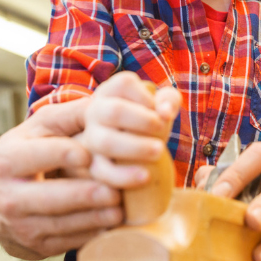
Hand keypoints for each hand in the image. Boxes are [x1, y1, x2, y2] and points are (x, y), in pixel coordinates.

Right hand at [0, 98, 126, 258]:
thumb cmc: (26, 153)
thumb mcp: (40, 129)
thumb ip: (70, 115)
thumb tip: (105, 103)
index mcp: (7, 159)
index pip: (38, 156)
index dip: (64, 154)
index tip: (89, 155)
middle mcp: (8, 195)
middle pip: (50, 198)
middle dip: (84, 195)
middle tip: (117, 191)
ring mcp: (19, 224)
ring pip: (60, 224)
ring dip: (93, 218)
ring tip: (120, 209)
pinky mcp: (34, 246)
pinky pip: (65, 242)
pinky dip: (90, 234)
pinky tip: (110, 225)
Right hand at [80, 72, 180, 187]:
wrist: (136, 154)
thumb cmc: (150, 122)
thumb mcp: (162, 106)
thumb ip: (169, 100)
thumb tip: (164, 113)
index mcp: (111, 91)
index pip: (124, 84)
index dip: (146, 97)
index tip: (161, 110)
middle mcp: (96, 111)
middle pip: (115, 111)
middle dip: (143, 121)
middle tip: (163, 128)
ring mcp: (91, 137)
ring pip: (106, 142)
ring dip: (136, 147)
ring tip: (159, 151)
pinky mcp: (92, 164)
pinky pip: (103, 172)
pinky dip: (125, 176)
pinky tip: (147, 176)